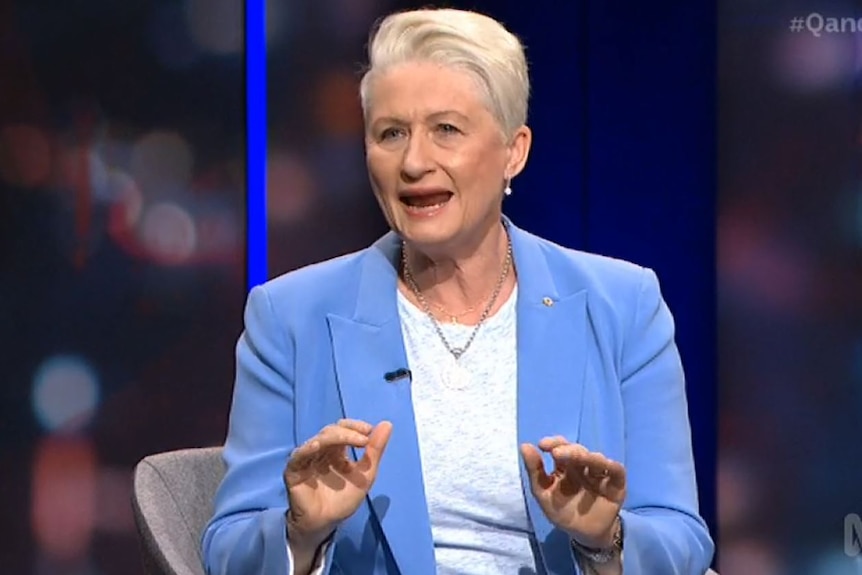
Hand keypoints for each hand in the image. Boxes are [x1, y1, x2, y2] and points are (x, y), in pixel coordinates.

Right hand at [284, 419, 391, 547]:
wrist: (325, 524)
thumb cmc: (343, 500)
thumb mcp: (365, 475)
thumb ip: (374, 451)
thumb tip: (388, 423)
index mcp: (336, 450)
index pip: (344, 429)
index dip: (355, 426)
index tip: (369, 431)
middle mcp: (321, 451)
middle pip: (331, 432)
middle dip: (348, 432)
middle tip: (363, 439)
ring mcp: (307, 459)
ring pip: (318, 440)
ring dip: (334, 437)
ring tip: (349, 438)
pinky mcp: (294, 470)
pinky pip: (299, 456)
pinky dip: (307, 449)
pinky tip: (318, 445)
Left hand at [520, 436, 625, 548]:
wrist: (584, 535)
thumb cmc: (562, 511)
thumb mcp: (544, 494)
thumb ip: (535, 471)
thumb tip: (524, 446)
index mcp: (565, 466)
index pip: (560, 447)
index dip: (554, 442)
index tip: (543, 445)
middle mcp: (583, 466)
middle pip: (578, 451)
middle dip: (569, 450)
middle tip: (558, 453)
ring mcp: (599, 474)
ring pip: (596, 459)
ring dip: (588, 457)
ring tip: (578, 458)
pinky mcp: (616, 484)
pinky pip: (617, 471)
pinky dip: (612, 466)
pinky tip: (606, 465)